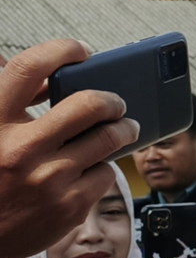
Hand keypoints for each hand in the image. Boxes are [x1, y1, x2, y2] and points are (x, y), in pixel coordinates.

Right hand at [0, 40, 138, 257]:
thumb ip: (6, 100)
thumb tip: (44, 74)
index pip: (28, 68)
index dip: (60, 50)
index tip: (79, 51)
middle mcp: (19, 149)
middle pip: (89, 104)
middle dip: (111, 99)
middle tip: (116, 102)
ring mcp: (48, 180)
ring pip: (108, 139)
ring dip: (122, 130)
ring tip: (123, 128)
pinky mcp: (70, 207)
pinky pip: (105, 173)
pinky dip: (101, 167)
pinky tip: (92, 167)